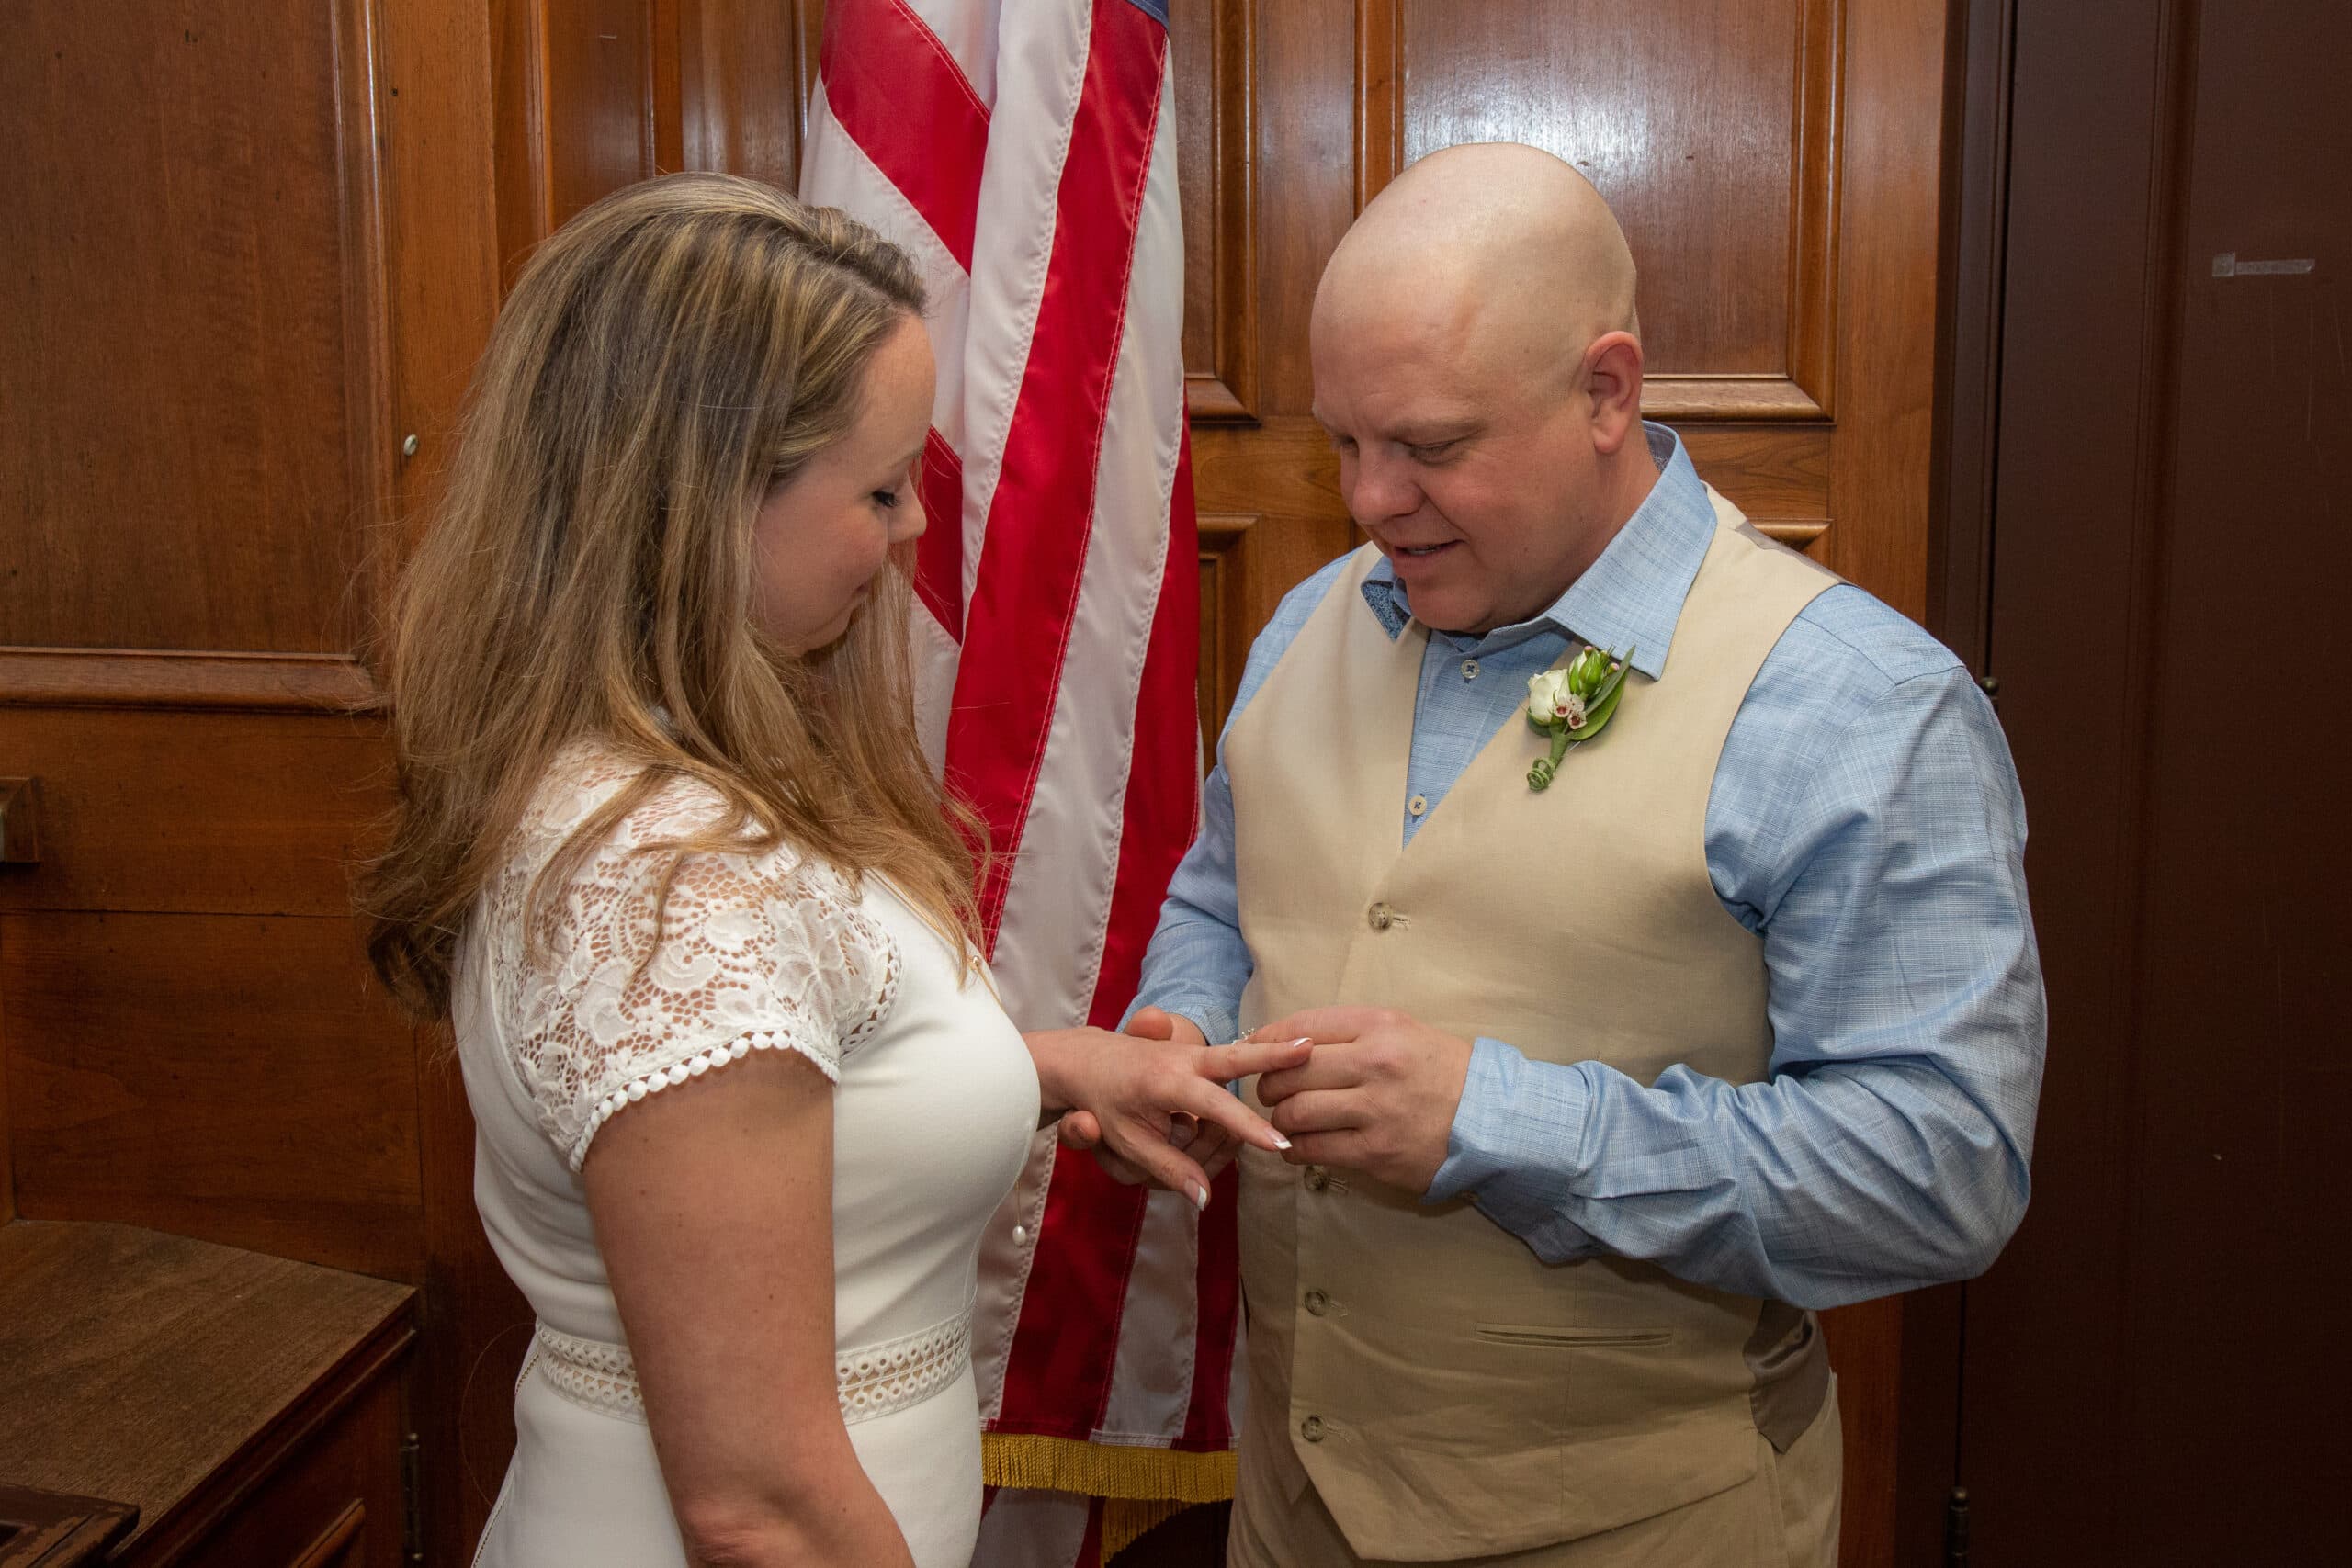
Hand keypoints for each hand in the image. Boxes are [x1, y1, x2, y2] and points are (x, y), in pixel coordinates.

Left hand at [1030, 1019, 1308, 1206]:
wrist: (1081, 1061)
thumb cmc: (1102, 1104)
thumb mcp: (1129, 1144)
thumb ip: (1170, 1171)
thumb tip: (1206, 1200)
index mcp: (1166, 1082)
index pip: (1216, 1108)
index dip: (1248, 1129)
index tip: (1279, 1144)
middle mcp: (1182, 1059)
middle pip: (1235, 1056)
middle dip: (1274, 1054)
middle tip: (1310, 1048)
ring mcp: (1189, 1051)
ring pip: (1234, 1061)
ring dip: (1259, 1070)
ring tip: (1267, 1090)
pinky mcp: (1193, 1052)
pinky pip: (1224, 1069)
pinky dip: (1239, 1081)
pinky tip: (1244, 1088)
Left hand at [1253, 1006, 1473, 1194]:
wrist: (1491, 1119)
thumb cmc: (1441, 1073)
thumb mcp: (1402, 1032)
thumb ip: (1349, 1033)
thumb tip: (1285, 1042)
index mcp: (1380, 1026)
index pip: (1302, 1028)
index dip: (1267, 1040)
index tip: (1254, 1051)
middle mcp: (1375, 1063)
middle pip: (1291, 1071)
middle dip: (1268, 1084)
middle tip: (1270, 1093)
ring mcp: (1375, 1110)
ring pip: (1296, 1112)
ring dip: (1280, 1119)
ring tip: (1286, 1121)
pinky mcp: (1375, 1151)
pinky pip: (1314, 1149)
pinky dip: (1294, 1150)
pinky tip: (1297, 1148)